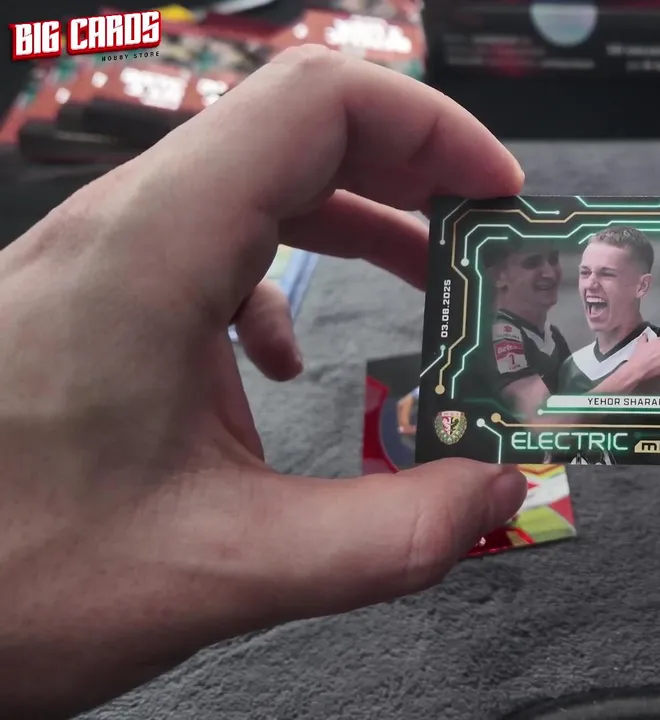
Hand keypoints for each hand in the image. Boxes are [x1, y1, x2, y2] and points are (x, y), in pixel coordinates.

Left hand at [0, 46, 527, 718]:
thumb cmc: (3, 572)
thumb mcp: (222, 570)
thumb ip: (388, 536)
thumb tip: (496, 491)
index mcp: (157, 249)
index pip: (320, 103)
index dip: (432, 128)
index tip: (497, 200)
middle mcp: (127, 229)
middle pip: (300, 130)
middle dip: (415, 175)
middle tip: (486, 247)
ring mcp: (103, 260)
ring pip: (257, 184)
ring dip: (360, 224)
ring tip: (429, 291)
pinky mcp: (92, 301)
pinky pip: (210, 245)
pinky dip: (285, 281)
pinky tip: (287, 366)